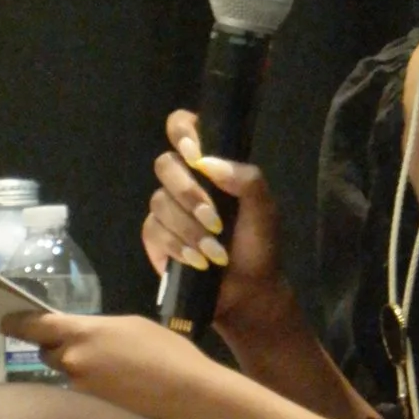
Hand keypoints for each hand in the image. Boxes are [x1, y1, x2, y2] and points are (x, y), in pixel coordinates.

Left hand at [3, 311, 237, 418]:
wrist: (194, 401)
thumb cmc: (171, 357)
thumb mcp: (134, 328)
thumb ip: (99, 330)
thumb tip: (83, 337)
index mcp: (84, 333)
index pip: (35, 326)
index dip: (18, 323)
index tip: (6, 322)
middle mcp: (73, 362)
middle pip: (49, 354)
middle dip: (60, 353)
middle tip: (88, 356)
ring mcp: (79, 392)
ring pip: (67, 379)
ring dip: (79, 377)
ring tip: (114, 380)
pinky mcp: (89, 416)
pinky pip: (80, 402)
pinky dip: (91, 398)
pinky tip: (118, 399)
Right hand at [141, 110, 286, 330]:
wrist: (247, 291)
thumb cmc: (259, 247)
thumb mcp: (264, 211)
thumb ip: (247, 179)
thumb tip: (208, 163)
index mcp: (211, 166)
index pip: (184, 127)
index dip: (182, 132)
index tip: (194, 154)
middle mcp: (185, 181)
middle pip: (165, 165)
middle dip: (189, 193)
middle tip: (214, 219)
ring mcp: (167, 208)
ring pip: (159, 201)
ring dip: (189, 228)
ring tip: (214, 251)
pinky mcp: (155, 236)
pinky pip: (153, 229)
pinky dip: (177, 246)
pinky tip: (197, 261)